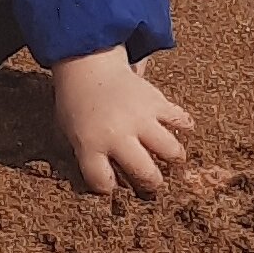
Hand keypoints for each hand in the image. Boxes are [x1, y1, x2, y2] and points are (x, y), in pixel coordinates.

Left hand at [51, 46, 195, 197]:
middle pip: (145, 173)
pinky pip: (181, 120)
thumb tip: (109, 184)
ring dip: (173, 158)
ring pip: (170, 150)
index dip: (108, 188)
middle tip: (153, 181)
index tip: (114, 186)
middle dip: (152, 183)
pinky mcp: (156, 101)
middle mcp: (117, 133)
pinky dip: (183, 127)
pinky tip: (177, 130)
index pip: (102, 181)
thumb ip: (87, 156)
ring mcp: (139, 117)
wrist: (87, 64)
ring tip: (170, 158)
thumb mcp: (69, 132)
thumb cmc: (78, 105)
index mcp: (89, 143)